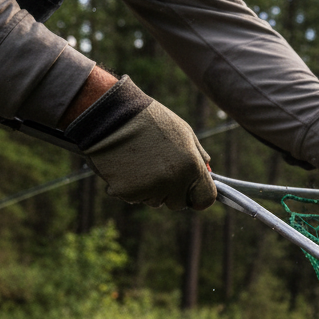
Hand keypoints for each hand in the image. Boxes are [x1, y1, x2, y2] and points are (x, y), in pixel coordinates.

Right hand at [64, 74, 214, 209]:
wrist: (111, 114)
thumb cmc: (150, 120)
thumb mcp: (183, 131)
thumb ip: (198, 155)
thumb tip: (208, 173)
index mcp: (191, 166)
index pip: (205, 199)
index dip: (198, 197)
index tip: (191, 193)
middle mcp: (173, 181)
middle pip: (178, 203)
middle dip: (171, 192)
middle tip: (157, 170)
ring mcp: (150, 189)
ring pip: (154, 202)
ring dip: (149, 190)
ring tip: (139, 163)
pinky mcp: (127, 193)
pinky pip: (133, 198)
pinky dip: (129, 187)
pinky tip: (124, 167)